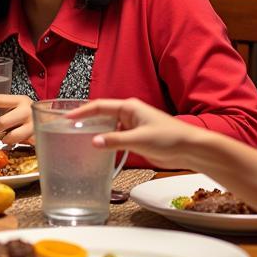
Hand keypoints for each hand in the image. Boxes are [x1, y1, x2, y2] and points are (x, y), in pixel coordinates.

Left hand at [0, 94, 35, 143]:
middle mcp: (27, 110)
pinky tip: (10, 144)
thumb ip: (5, 111)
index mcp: (19, 100)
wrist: (55, 122)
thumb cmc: (30, 115)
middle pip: (1, 122)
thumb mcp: (19, 108)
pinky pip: (18, 144)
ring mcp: (33, 124)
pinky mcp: (37, 137)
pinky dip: (11, 145)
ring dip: (0, 140)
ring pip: (10, 136)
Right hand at [68, 98, 204, 165]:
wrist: (190, 149)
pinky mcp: (136, 138)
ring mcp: (132, 126)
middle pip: (101, 115)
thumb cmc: (169, 138)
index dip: (82, 111)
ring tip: (78, 139)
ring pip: (107, 127)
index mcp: (129, 107)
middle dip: (85, 120)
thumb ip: (116, 140)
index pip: (99, 106)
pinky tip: (98, 149)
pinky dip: (106, 142)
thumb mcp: (139, 139)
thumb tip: (94, 142)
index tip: (67, 118)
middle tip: (67, 128)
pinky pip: (115, 137)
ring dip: (95, 132)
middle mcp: (129, 114)